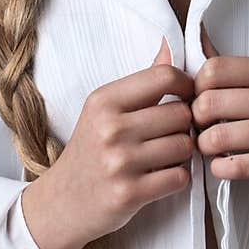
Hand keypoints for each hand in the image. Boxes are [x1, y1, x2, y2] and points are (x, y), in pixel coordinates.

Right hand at [23, 35, 196, 248]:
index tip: (185, 98)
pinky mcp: (129, 193)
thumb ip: (141, 83)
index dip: (186, 87)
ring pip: (185, 146)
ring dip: (183, 154)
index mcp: (104, 101)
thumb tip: (169, 46)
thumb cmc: (89, 152)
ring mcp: (119, 162)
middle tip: (172, 134)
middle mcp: (110, 128)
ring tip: (165, 157)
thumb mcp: (104, 111)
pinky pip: (180, 177)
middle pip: (182, 114)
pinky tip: (161, 177)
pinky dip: (177, 178)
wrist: (61, 203)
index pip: (164, 77)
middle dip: (185, 126)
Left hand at [191, 22, 248, 199]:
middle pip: (209, 103)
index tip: (202, 102)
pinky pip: (236, 166)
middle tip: (202, 129)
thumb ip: (233, 70)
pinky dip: (220, 169)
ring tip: (210, 149)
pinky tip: (224, 166)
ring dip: (204, 147)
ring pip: (218, 137)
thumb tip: (195, 37)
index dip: (196, 88)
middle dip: (196, 120)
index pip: (214, 69)